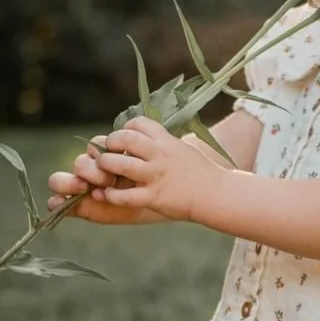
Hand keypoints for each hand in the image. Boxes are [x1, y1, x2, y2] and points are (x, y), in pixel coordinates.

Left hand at [50, 116, 222, 223]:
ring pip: (120, 165)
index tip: (122, 139)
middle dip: (110, 143)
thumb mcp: (181, 148)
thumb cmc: (199, 172)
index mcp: (166, 140)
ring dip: (105, 166)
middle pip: (125, 139)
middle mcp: (160, 155)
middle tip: (106, 153)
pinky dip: (110, 195)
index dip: (125, 129)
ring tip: (103, 171)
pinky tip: (106, 194)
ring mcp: (156, 176)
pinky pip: (125, 196)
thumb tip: (141, 136)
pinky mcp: (155, 197)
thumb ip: (161, 142)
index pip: (137, 123)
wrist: (216, 194)